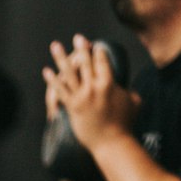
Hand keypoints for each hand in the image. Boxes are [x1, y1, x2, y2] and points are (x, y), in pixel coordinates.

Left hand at [45, 35, 137, 151]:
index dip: (98, 51)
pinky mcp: (72, 107)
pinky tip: (46, 71)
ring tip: (55, 45)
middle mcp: (94, 87)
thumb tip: (129, 88)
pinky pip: (60, 90)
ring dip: (61, 57)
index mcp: (109, 82)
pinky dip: (52, 80)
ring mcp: (82, 96)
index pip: (102, 60)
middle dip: (81, 48)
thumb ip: (130, 91)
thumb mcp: (134, 101)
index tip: (95, 44)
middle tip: (78, 38)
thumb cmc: (126, 124)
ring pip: (69, 72)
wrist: (112, 143)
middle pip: (85, 62)